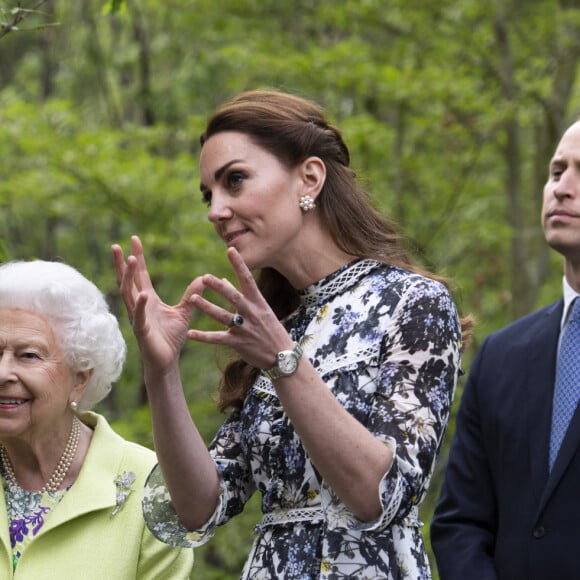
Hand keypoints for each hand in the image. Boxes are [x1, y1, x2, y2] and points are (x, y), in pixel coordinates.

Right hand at [112, 236, 199, 371]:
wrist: (167, 361)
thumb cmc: (171, 338)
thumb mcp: (184, 311)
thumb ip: (192, 294)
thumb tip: (204, 277)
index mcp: (148, 299)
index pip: (140, 275)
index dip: (138, 257)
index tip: (134, 239)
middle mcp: (140, 305)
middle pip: (128, 280)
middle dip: (123, 263)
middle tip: (119, 245)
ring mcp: (138, 317)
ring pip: (129, 294)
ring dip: (128, 277)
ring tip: (130, 260)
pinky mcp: (142, 331)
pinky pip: (139, 316)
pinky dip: (140, 305)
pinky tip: (142, 294)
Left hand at [187, 247, 293, 369]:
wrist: (282, 355)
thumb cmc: (270, 329)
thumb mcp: (261, 310)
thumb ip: (240, 295)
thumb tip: (223, 280)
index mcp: (258, 302)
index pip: (248, 279)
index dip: (239, 264)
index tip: (230, 250)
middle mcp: (252, 313)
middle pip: (233, 297)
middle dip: (219, 287)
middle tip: (204, 277)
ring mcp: (245, 328)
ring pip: (223, 316)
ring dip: (207, 307)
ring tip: (192, 299)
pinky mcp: (239, 343)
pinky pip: (218, 339)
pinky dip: (203, 336)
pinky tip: (190, 333)